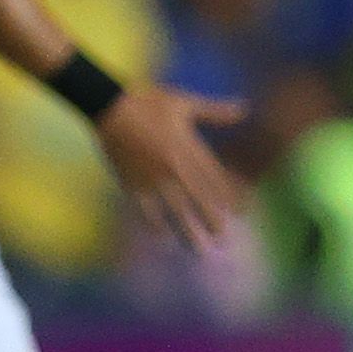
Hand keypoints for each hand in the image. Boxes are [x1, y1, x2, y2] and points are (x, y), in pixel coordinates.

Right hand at [98, 84, 248, 247]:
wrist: (108, 106)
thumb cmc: (148, 101)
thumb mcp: (185, 103)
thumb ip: (215, 112)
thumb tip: (243, 108)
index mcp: (189, 147)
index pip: (214, 179)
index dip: (228, 197)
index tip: (239, 213)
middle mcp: (174, 166)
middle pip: (199, 199)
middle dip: (211, 219)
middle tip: (222, 237)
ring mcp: (152, 177)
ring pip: (174, 209)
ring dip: (187, 230)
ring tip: (198, 250)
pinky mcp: (131, 182)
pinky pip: (145, 208)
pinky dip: (154, 223)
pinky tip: (162, 238)